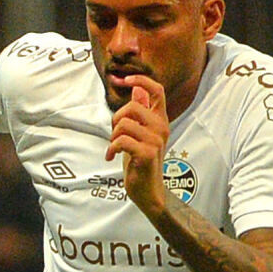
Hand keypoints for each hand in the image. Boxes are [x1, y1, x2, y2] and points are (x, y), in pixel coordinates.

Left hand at [106, 75, 169, 215]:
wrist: (147, 191)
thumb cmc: (141, 162)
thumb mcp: (139, 133)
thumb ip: (140, 112)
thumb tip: (137, 90)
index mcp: (160, 120)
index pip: (158, 90)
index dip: (141, 80)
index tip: (125, 80)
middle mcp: (161, 128)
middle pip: (132, 106)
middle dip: (116, 119)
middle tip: (114, 134)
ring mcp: (155, 141)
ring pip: (124, 124)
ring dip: (113, 136)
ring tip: (114, 148)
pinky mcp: (147, 153)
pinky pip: (121, 140)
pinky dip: (111, 148)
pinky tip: (111, 157)